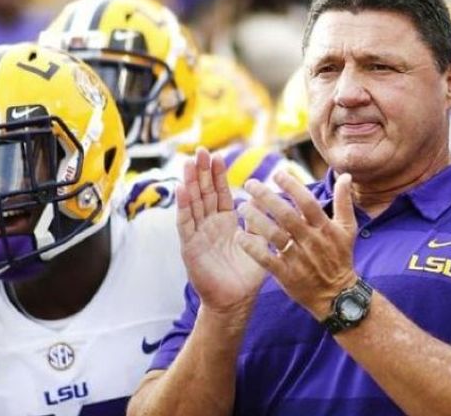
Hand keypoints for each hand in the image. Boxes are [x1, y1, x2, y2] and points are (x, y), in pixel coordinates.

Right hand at [176, 148, 265, 314]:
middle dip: (202, 171)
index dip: (217, 174)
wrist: (236, 300)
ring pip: (193, 203)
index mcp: (225, 222)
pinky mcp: (190, 246)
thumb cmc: (248, 274)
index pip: (219, 193)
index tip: (217, 155)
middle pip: (203, 192)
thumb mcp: (259, 241)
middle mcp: (209, 225)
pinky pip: (186, 222)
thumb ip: (261, 221)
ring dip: (190, 182)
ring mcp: (198, 234)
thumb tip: (268, 198)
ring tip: (189, 162)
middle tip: (201, 150)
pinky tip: (181, 189)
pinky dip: (183, 205)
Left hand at [237, 171, 357, 318]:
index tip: (277, 173)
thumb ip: (344, 201)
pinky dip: (252, 248)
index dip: (292, 186)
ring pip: (274, 235)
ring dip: (256, 219)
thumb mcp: (348, 229)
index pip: (307, 202)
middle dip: (267, 197)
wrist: (336, 294)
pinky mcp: (287, 275)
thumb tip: (345, 175)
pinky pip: (266, 259)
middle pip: (286, 215)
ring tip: (241, 206)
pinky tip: (239, 236)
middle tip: (250, 183)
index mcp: (324, 227)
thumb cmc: (340, 257)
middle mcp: (311, 241)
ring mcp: (298, 258)